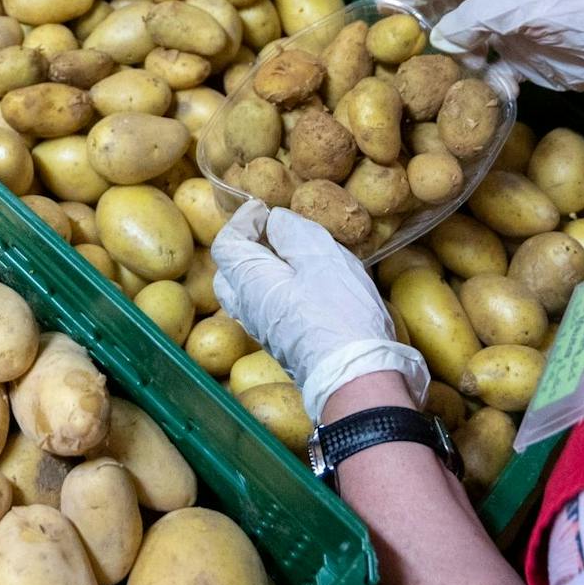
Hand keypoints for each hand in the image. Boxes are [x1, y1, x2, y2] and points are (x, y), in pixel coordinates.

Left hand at [211, 202, 427, 421]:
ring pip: (248, 293)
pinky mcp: (283, 344)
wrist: (357, 375)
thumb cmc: (339, 309)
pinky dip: (276, 289)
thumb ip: (291, 231)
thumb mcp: (319, 254)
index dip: (242, 220)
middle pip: (230, 271)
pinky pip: (267, 308)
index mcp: (249, 281)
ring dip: (263, 269)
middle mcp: (247, 308)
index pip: (226, 244)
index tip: (265, 209)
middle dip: (246, 246)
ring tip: (295, 256)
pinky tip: (306, 286)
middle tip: (275, 232)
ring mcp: (264, 330)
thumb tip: (275, 223)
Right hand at [379, 0, 583, 91]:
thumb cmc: (574, 7)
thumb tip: (440, 40)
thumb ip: (474, 18)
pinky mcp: (526, 67)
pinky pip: (492, 78)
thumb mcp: (519, 6)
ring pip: (466, 48)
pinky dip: (479, 87)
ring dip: (446, 61)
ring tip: (418, 77)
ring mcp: (511, 37)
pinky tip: (466, 99)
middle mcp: (497, 7)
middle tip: (387, 43)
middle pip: (449, 12)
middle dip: (420, 24)